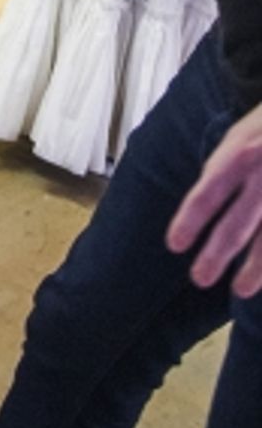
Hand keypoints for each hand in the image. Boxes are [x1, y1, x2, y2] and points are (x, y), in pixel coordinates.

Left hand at [166, 100, 261, 296]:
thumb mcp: (238, 137)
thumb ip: (222, 171)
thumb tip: (201, 208)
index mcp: (239, 154)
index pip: (207, 194)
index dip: (189, 221)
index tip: (174, 245)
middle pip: (237, 224)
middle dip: (216, 255)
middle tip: (199, 278)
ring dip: (254, 269)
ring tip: (239, 290)